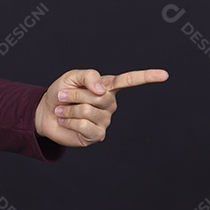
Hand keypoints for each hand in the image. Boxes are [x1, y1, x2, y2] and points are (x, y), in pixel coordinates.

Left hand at [34, 69, 168, 147]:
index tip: (165, 74)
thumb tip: (103, 90)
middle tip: (63, 97)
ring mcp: (105, 121)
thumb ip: (88, 76)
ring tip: (63, 110)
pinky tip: (66, 121)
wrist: (44, 113)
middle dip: (74, 95)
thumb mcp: (71, 78)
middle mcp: (110, 104)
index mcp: (107, 87)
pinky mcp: (97, 135)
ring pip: (87, 110)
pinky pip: (84, 125)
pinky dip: (69, 121)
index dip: (146, 77)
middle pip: (98, 96)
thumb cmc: (60, 93)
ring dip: (68, 109)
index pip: (129, 81)